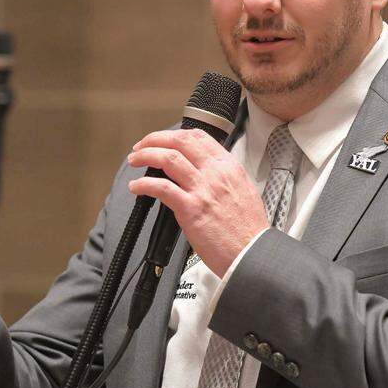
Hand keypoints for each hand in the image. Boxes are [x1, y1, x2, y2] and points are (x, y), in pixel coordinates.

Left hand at [127, 129, 268, 276]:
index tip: (163, 140)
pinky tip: (137, 187)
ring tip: (135, 160)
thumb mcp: (243, 190)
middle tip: (142, 146)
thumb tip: (204, 172)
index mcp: (229, 167)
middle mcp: (216, 173)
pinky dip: (144, 184)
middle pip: (180, 141)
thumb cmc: (248, 229)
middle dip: (155, 139)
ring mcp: (203, 189)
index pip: (198, 137)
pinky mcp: (191, 209)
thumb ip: (223, 177)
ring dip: (145, 155)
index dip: (175, 134)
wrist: (252, 252)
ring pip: (168, 158)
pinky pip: (162, 188)